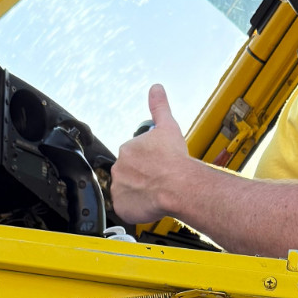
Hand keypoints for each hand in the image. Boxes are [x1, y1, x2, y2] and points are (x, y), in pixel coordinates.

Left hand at [110, 84, 190, 224]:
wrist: (178, 186)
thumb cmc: (174, 160)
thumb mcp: (167, 126)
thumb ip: (159, 107)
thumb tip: (156, 89)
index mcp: (127, 149)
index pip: (133, 156)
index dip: (147, 161)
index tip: (157, 165)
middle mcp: (118, 168)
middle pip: (128, 173)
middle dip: (141, 176)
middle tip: (158, 179)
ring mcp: (119, 188)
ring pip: (127, 190)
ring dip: (138, 191)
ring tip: (155, 192)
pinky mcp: (122, 207)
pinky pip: (126, 208)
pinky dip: (135, 207)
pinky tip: (149, 203)